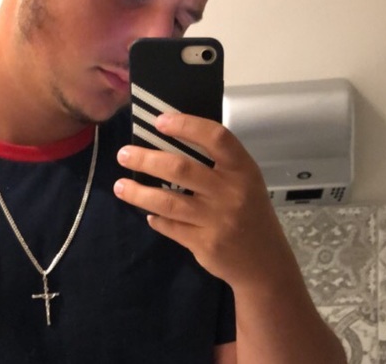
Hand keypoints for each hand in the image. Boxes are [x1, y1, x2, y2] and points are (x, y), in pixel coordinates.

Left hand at [114, 112, 293, 287]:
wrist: (266, 263)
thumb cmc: (250, 212)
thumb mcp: (245, 182)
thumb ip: (217, 165)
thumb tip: (168, 143)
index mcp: (242, 169)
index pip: (216, 137)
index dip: (187, 125)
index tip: (159, 121)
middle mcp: (231, 192)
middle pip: (181, 168)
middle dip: (146, 159)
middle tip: (124, 154)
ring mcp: (217, 220)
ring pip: (168, 201)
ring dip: (138, 193)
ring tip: (120, 186)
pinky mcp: (205, 244)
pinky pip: (171, 226)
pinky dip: (156, 218)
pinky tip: (148, 213)